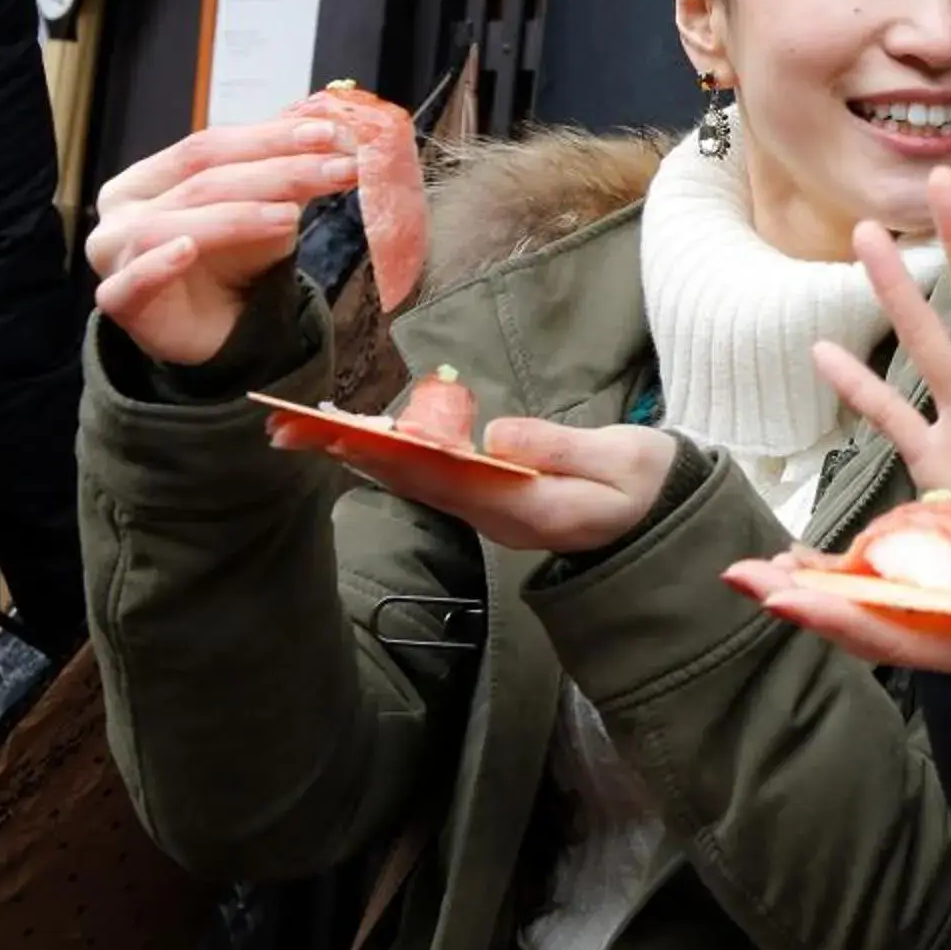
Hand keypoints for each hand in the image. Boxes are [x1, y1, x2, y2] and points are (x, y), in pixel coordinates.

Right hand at [88, 119, 357, 367]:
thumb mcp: (264, 207)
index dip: (269, 137)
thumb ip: (287, 170)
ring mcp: (114, 253)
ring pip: (169, 226)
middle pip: (200, 181)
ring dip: (235, 217)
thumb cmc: (230, 257)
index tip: (330, 133)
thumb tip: (336, 128)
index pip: (208, 146)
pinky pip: (131, 282)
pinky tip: (187, 249)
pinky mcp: (119, 301)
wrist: (215, 326)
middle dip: (276, 172)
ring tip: (291, 216)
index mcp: (149, 176)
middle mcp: (123, 207)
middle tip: (338, 169)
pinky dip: (157, 264)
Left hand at [279, 416, 678, 553]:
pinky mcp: (490, 500)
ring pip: (414, 482)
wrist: (661, 518)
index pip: (443, 476)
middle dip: (352, 454)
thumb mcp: (623, 463)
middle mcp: (493, 515)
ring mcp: (488, 511)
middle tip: (288, 431)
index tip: (340, 434)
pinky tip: (361, 444)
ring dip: (360, 457)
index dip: (389, 453)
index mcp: (523, 507)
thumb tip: (496, 435)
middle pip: (412, 481)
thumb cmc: (646, 486)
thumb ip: (562, 449)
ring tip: (307, 433)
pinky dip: (390, 458)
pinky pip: (430, 479)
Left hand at [722, 550, 950, 700]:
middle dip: (807, 596)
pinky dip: (890, 549)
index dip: (831, 613)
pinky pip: (928, 569)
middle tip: (741, 572)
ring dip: (834, 574)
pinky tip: (868, 536)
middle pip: (871, 617)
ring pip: (890, 593)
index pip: (890, 633)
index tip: (774, 594)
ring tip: (780, 556)